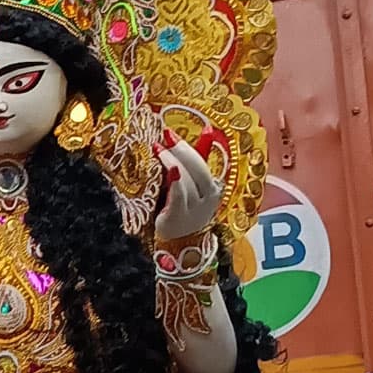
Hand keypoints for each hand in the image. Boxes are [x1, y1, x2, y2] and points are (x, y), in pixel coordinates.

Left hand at [151, 135, 224, 250]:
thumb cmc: (183, 208)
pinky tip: (170, 169)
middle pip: (198, 168)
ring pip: (187, 179)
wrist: (176, 242)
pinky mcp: (180, 215)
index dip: (193, 145)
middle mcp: (208, 198)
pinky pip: (180, 193)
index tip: (176, 132)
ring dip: (172, 161)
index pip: (204, 161)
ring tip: (158, 149)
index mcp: (213, 187)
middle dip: (181, 150)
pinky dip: (176, 179)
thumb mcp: (193, 183)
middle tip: (166, 137)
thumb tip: (209, 130)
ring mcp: (196, 208)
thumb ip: (197, 159)